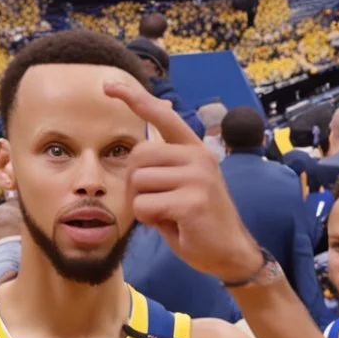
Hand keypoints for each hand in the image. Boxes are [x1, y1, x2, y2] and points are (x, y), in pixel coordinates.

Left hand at [105, 81, 261, 281]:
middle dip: (135, 184)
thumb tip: (138, 148)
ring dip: (143, 205)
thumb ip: (163, 165)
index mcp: (195, 149)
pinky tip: (174, 225)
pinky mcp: (192, 201)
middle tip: (155, 203)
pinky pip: (145, 206)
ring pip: (139, 182)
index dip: (134, 99)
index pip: (162, 116)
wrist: (229, 253)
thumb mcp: (181, 185)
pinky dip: (150, 220)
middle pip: (138, 156)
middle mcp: (198, 156)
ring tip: (168, 214)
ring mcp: (197, 177)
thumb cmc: (198, 221)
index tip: (109, 84)